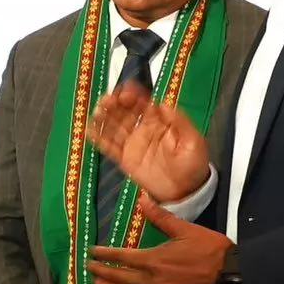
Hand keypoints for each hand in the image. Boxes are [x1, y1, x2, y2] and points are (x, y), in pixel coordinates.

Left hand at [87, 195, 231, 283]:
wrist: (232, 277)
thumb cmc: (210, 250)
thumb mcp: (186, 229)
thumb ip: (161, 217)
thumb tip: (142, 200)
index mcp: (154, 260)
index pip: (122, 257)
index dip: (105, 254)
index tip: (91, 252)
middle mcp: (152, 281)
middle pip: (120, 278)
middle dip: (102, 273)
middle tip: (88, 269)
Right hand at [88, 87, 211, 203]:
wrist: (186, 192)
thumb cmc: (192, 164)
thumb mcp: (193, 141)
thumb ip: (179, 122)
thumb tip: (163, 104)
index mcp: (159, 122)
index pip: (143, 104)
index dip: (133, 96)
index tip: (125, 91)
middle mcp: (143, 130)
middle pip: (125, 112)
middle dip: (115, 103)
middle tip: (107, 100)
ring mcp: (133, 144)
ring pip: (115, 127)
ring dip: (105, 117)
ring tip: (98, 111)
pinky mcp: (125, 159)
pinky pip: (109, 147)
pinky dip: (99, 138)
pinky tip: (91, 130)